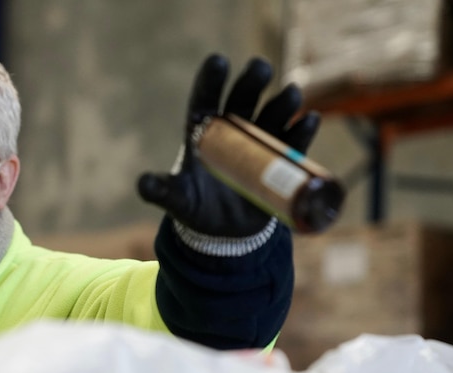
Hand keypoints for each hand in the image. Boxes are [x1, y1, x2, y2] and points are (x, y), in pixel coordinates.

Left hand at [137, 54, 320, 236]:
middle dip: (251, 83)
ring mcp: (257, 142)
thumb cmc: (195, 207)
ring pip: (270, 116)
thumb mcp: (177, 200)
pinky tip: (309, 121)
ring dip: (281, 104)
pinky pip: (291, 143)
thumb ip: (161, 191)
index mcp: (203, 131)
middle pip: (242, 100)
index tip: (218, 61)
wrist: (223, 231)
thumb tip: (143, 184)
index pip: (205, 100)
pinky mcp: (279, 160)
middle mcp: (232, 130)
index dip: (211, 81)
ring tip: (290, 93)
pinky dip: (301, 132)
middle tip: (260, 68)